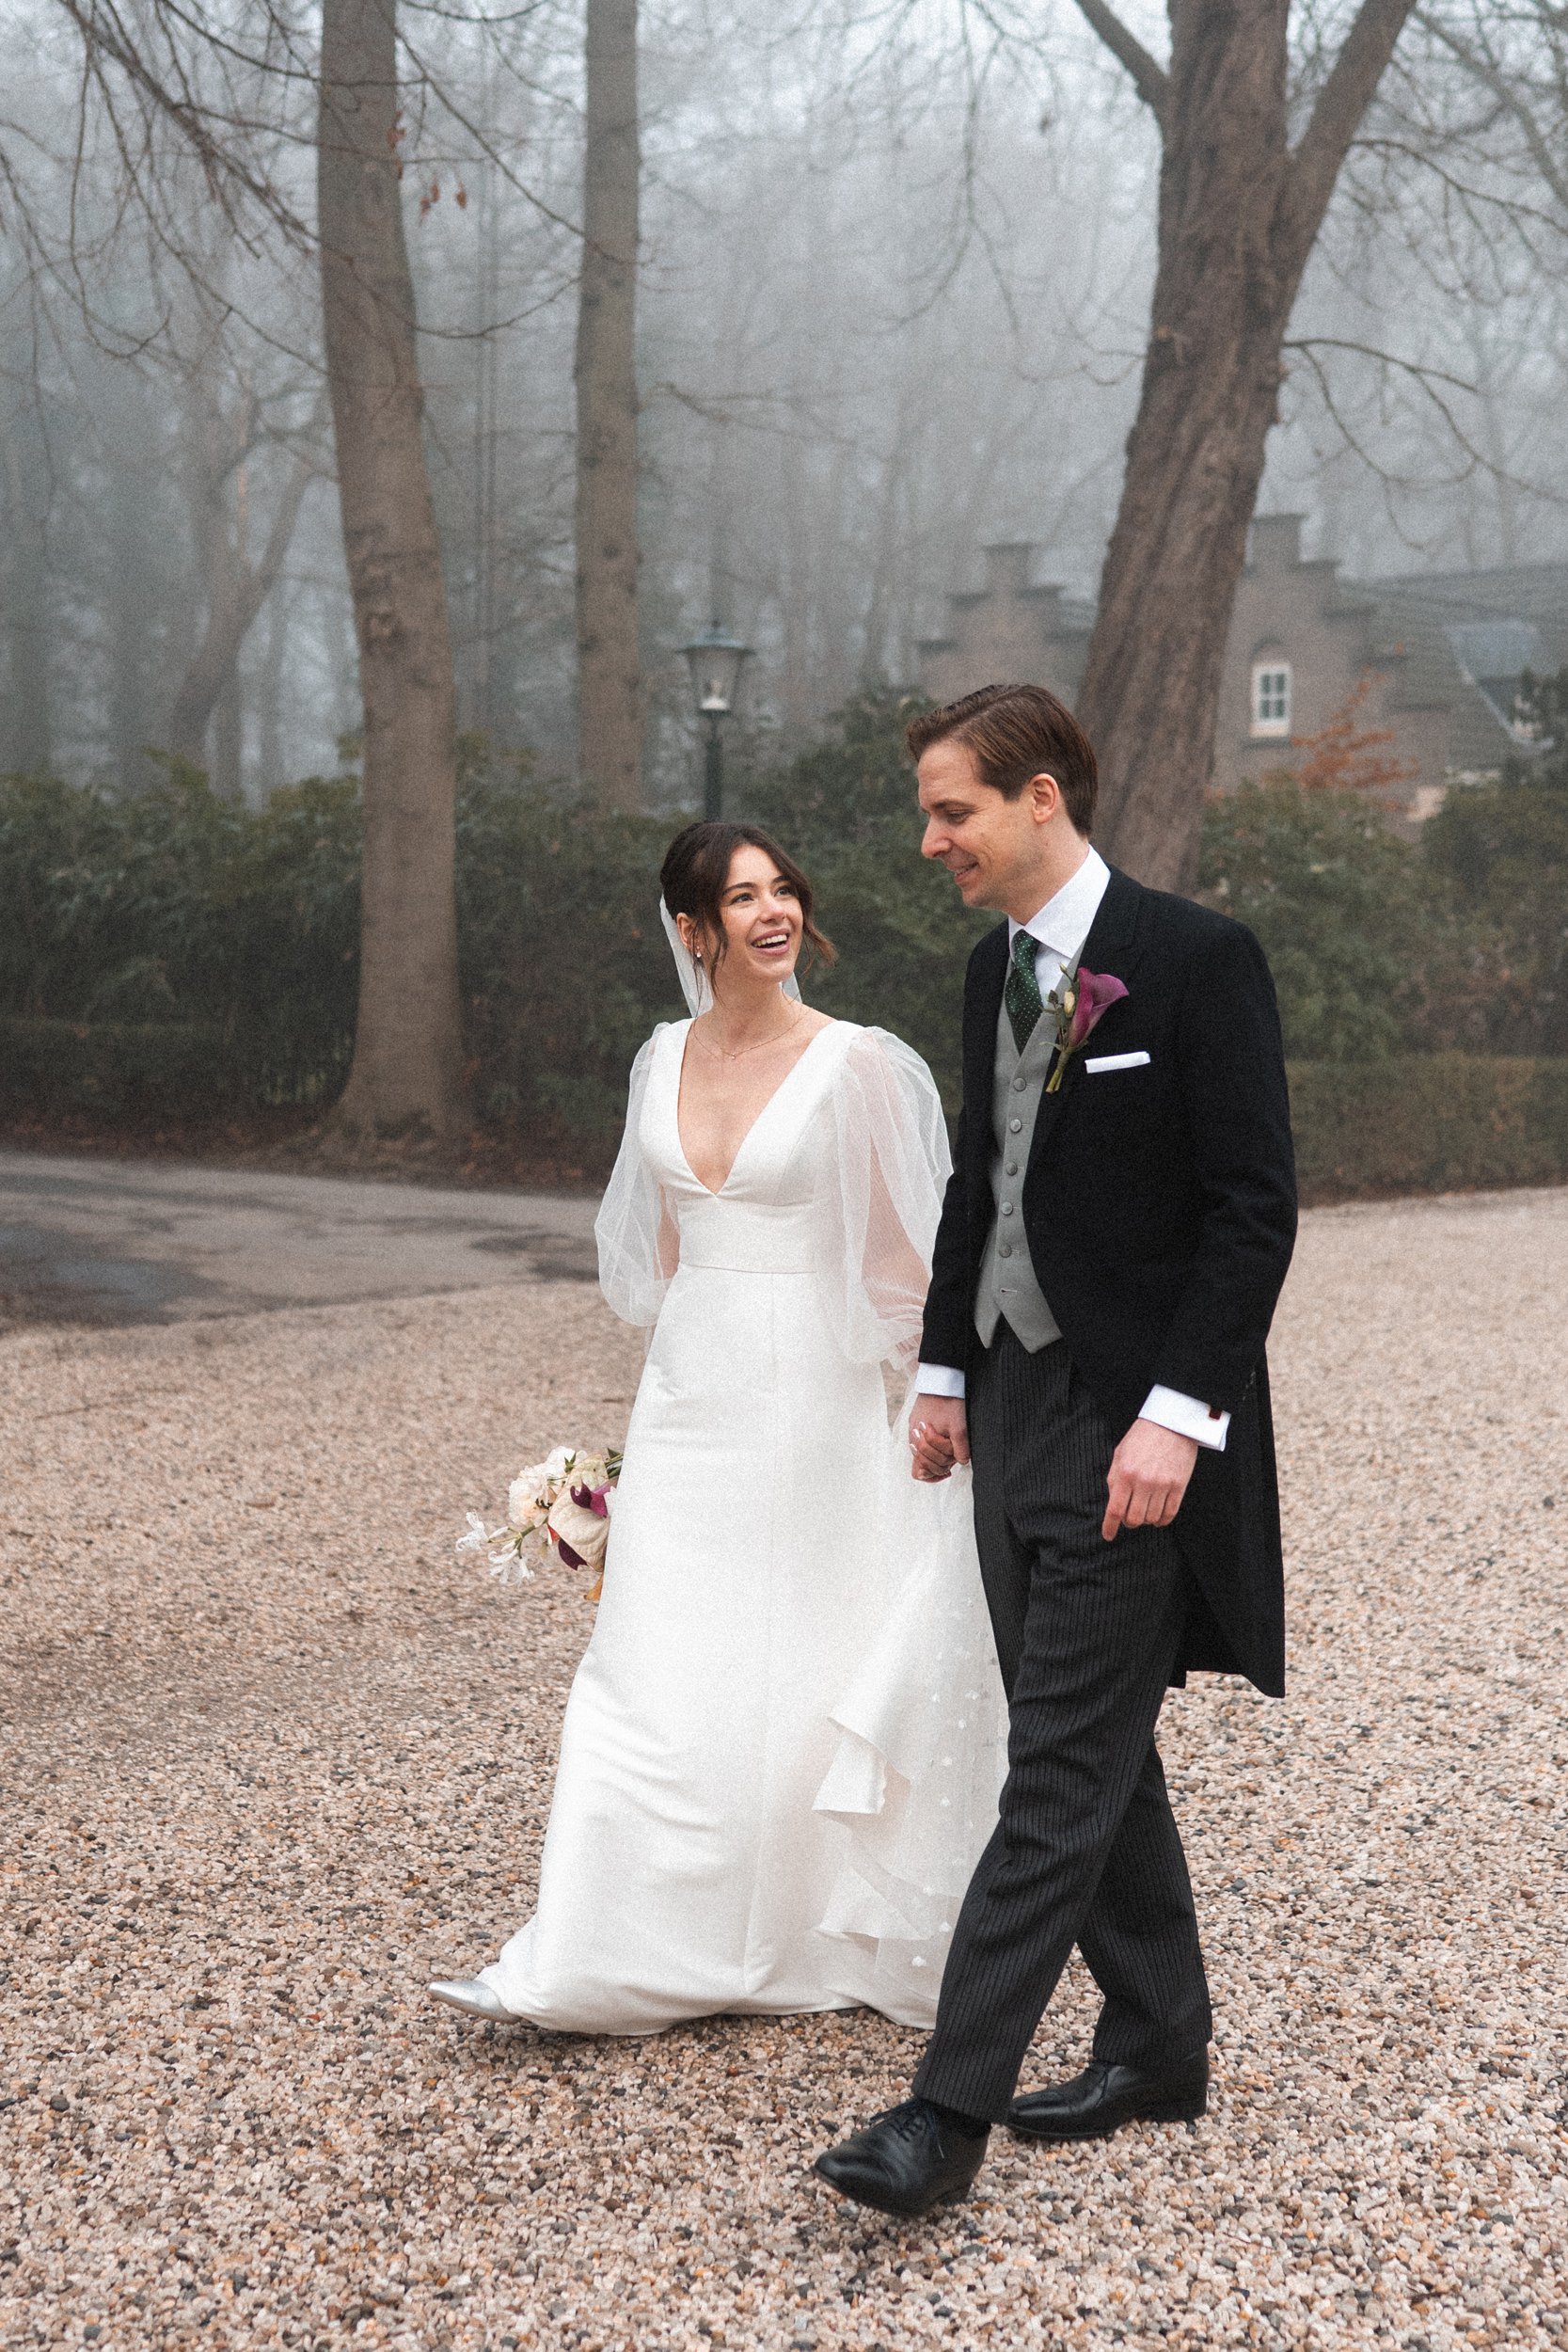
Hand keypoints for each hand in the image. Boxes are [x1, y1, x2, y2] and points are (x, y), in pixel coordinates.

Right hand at [910, 1394, 969, 1482]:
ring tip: (951, 1448)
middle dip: (941, 1464)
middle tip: (955, 1456)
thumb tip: (961, 1462)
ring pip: (923, 1454)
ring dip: (938, 1455)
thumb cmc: (951, 1403)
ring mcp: (914, 1429)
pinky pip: (922, 1442)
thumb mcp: (960, 1429)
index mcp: (920, 1441)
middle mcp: (913, 1438)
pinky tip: (945, 1441)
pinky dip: (933, 1446)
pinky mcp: (917, 1421)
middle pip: (924, 1464)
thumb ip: (959, 1449)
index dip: (935, 1474)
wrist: (942, 1378)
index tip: (949, 1470)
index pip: (920, 1471)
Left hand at [1102, 1418, 1198, 1540]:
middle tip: (1128, 1517)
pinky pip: (1169, 1514)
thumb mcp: (1120, 1453)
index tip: (1108, 1536)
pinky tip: (1157, 1518)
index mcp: (1125, 1473)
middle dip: (1128, 1523)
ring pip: (1151, 1519)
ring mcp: (1163, 1485)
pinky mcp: (1179, 1486)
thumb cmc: (1142, 1437)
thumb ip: (1114, 1478)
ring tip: (1144, 1511)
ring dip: (1145, 1520)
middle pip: (1133, 1519)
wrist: (1171, 1422)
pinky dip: (1161, 1520)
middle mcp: (1143, 1482)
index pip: (1114, 1510)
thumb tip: (1112, 1502)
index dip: (1109, 1527)